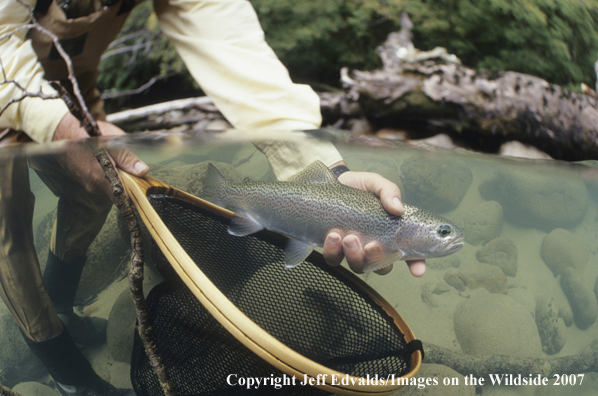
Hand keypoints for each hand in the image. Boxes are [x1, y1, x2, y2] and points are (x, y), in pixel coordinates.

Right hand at [52, 112, 148, 199]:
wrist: (63, 146)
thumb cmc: (87, 143)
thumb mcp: (110, 144)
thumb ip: (127, 158)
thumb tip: (143, 171)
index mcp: (100, 177)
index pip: (123, 197)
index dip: (135, 194)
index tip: (143, 189)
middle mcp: (95, 187)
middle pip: (121, 192)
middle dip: (129, 183)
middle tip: (133, 170)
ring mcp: (92, 187)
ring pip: (113, 188)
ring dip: (120, 179)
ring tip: (118, 164)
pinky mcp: (90, 185)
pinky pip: (106, 185)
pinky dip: (112, 178)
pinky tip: (110, 166)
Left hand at [322, 162, 425, 276]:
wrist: (331, 183)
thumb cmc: (358, 186)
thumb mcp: (375, 183)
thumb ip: (389, 191)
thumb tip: (397, 208)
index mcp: (390, 232)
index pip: (409, 253)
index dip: (417, 264)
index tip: (418, 270)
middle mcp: (374, 245)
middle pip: (382, 266)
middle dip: (377, 260)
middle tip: (370, 245)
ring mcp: (354, 249)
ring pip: (358, 266)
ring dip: (354, 256)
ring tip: (348, 238)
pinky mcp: (335, 248)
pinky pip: (334, 260)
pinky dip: (334, 252)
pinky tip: (332, 236)